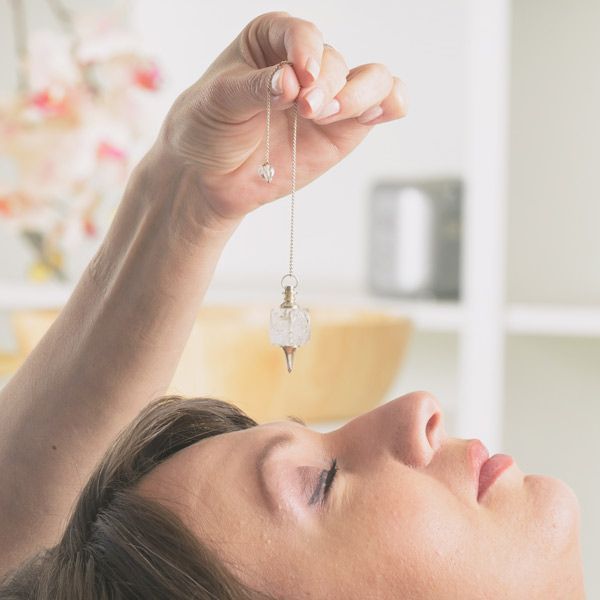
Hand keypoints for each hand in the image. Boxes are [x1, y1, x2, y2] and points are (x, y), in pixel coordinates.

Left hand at [155, 11, 406, 230]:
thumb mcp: (218, 101)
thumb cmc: (207, 128)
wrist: (211, 177)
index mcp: (272, 40)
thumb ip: (255, 87)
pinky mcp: (346, 130)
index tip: (298, 78)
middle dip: (326, 85)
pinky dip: (392, 105)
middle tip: (306, 110)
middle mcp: (307, 64)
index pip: (301, 33)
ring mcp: (330, 98)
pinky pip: (382, 107)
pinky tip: (384, 112)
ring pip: (371, 79)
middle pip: (336, 61)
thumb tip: (292, 80)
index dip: (305, 50)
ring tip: (328, 117)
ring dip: (359, 96)